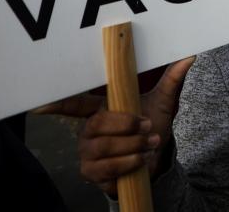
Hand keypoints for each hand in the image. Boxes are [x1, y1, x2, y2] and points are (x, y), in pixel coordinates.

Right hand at [67, 57, 194, 193]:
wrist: (155, 159)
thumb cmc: (151, 125)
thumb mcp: (163, 102)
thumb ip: (171, 80)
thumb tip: (189, 56)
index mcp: (99, 108)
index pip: (73, 104)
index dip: (56, 104)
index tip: (39, 106)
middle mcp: (88, 130)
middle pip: (96, 124)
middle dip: (126, 125)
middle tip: (148, 126)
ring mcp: (87, 152)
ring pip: (103, 148)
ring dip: (132, 146)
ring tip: (150, 143)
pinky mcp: (91, 173)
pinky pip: (106, 169)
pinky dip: (129, 163)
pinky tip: (141, 159)